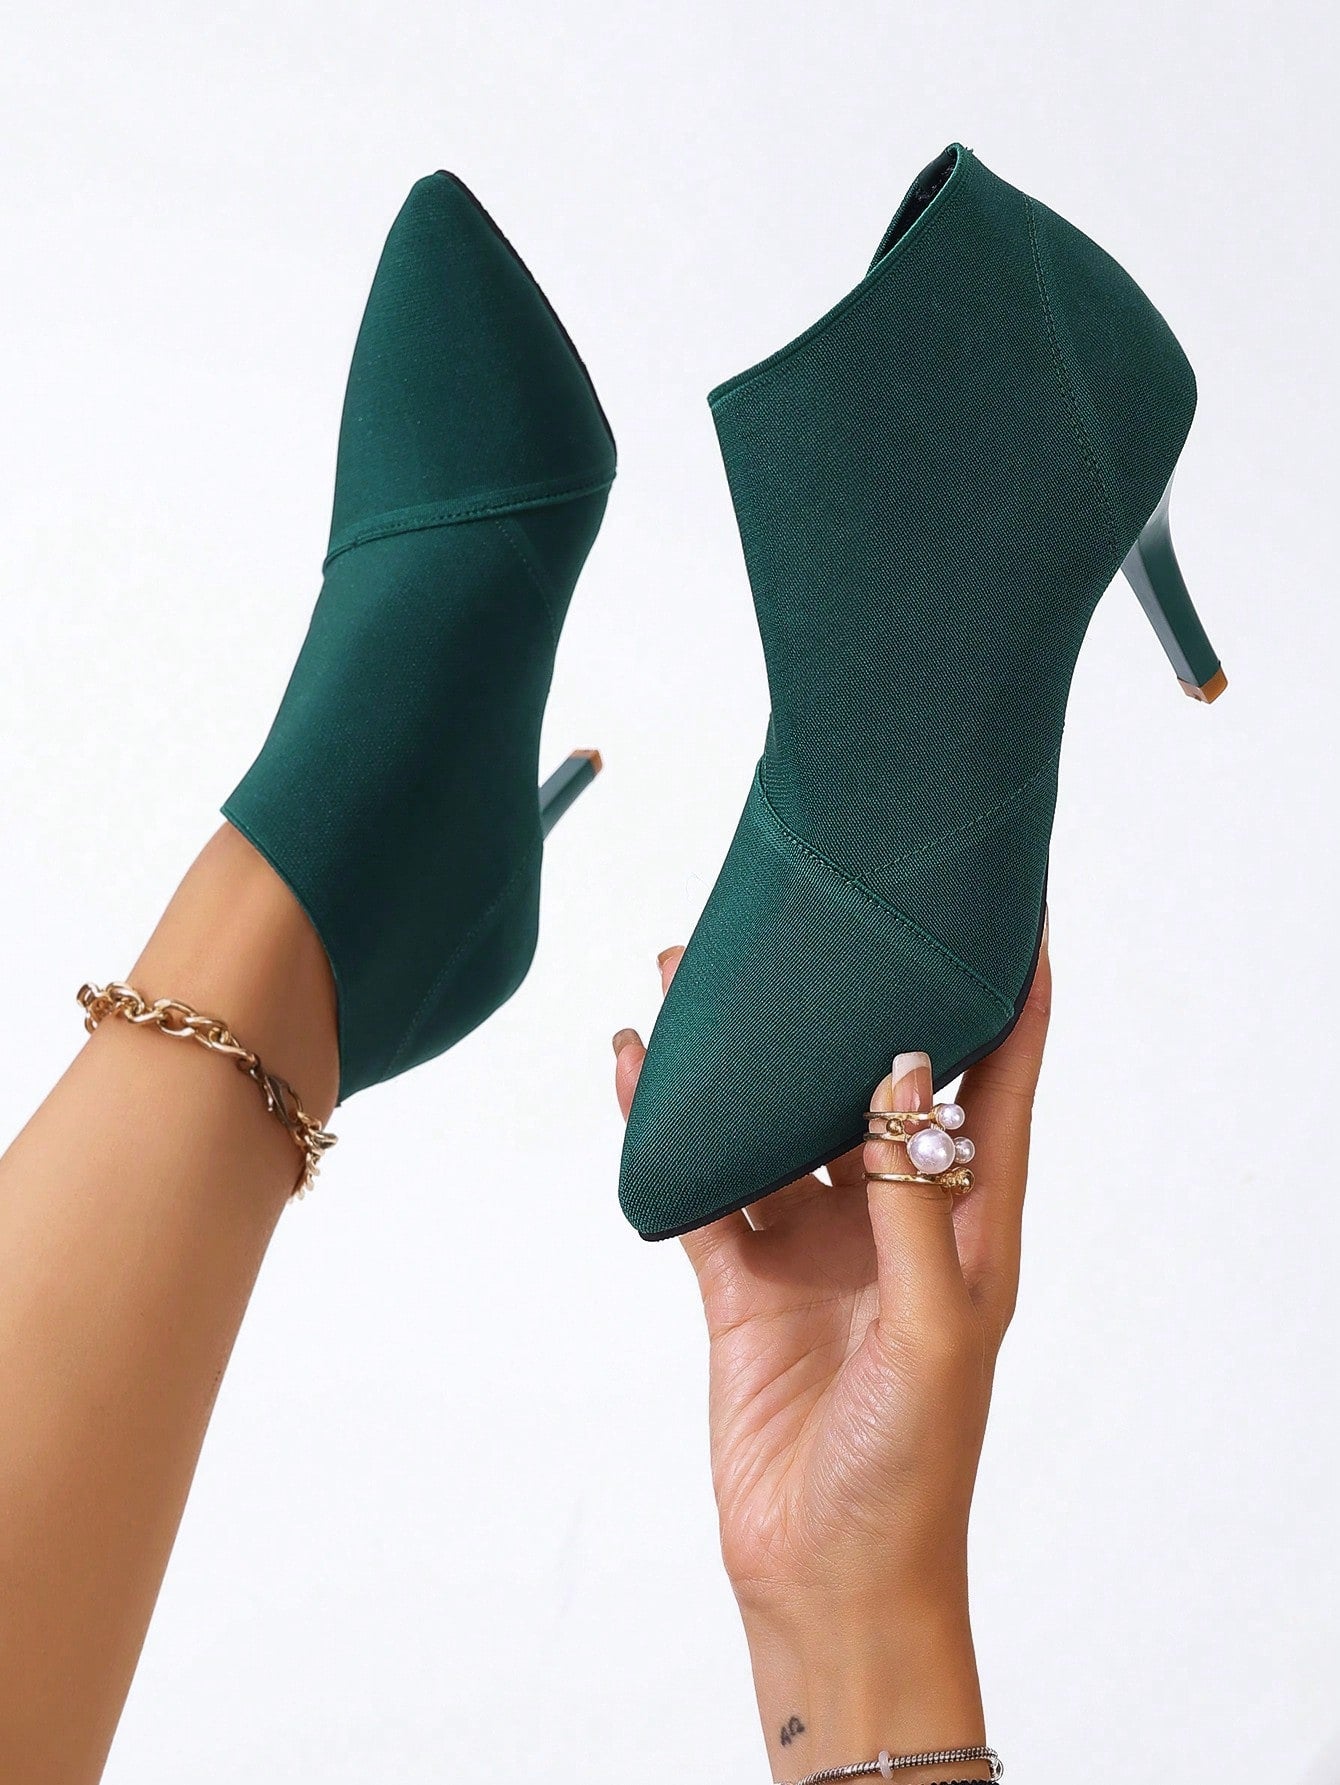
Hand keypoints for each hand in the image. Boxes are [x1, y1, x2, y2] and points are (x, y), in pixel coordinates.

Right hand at [614, 930, 1050, 1780]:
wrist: (827, 1575)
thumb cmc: (912, 1467)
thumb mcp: (934, 1327)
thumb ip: (915, 1198)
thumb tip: (898, 1067)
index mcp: (972, 1222)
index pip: (1002, 1080)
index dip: (1009, 994)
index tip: (998, 905)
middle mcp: (897, 1217)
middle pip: (868, 1080)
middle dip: (838, 1000)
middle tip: (802, 917)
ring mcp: (817, 1244)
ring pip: (774, 1120)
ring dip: (737, 1056)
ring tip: (690, 973)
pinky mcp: (745, 1279)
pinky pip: (704, 1183)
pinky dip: (668, 1130)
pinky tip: (637, 1073)